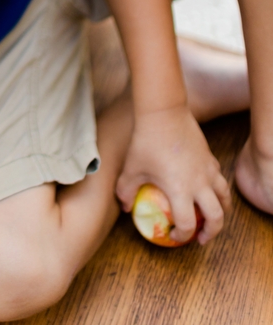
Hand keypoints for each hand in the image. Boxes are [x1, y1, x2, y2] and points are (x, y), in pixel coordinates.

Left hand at [116, 103, 230, 244]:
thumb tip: (125, 207)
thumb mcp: (131, 168)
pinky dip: (217, 189)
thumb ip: (126, 191)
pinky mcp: (210, 158)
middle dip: (211, 232)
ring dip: (221, 212)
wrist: (163, 113)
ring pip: (225, 198)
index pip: (187, 224)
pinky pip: (219, 179)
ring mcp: (208, 170)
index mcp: (180, 191)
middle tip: (201, 238)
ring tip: (212, 217)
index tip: (174, 236)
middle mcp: (200, 184)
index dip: (182, 236)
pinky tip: (205, 187)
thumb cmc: (146, 141)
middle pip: (217, 218)